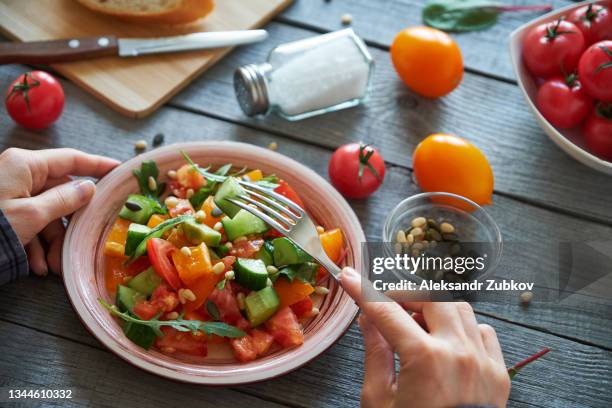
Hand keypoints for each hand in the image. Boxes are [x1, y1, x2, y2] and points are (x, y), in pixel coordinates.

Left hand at [0, 148, 118, 275]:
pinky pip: (29, 223)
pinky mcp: (3, 210)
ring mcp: (10, 192)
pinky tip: (37, 265)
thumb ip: (65, 200)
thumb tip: (88, 188)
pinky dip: (35, 244)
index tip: (120, 170)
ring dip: (53, 241)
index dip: (99, 164)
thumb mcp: (33, 214)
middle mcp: (20, 174)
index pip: (72, 159)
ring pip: (46, 213)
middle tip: (82, 243)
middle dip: (70, 224)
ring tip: (52, 267)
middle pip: (61, 193)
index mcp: (27, 165)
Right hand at [340, 267, 509, 407]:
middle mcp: (458, 352)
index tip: (351, 279)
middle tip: (388, 307)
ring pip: (459, 308)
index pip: (387, 311)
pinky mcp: (499, 373)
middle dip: (405, 295)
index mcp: (425, 359)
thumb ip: (376, 352)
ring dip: (434, 309)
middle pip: (430, 297)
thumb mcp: (380, 400)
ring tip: (416, 326)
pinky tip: (447, 342)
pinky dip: (463, 328)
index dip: (365, 292)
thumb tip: (369, 320)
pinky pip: (484, 331)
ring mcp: (483, 360)